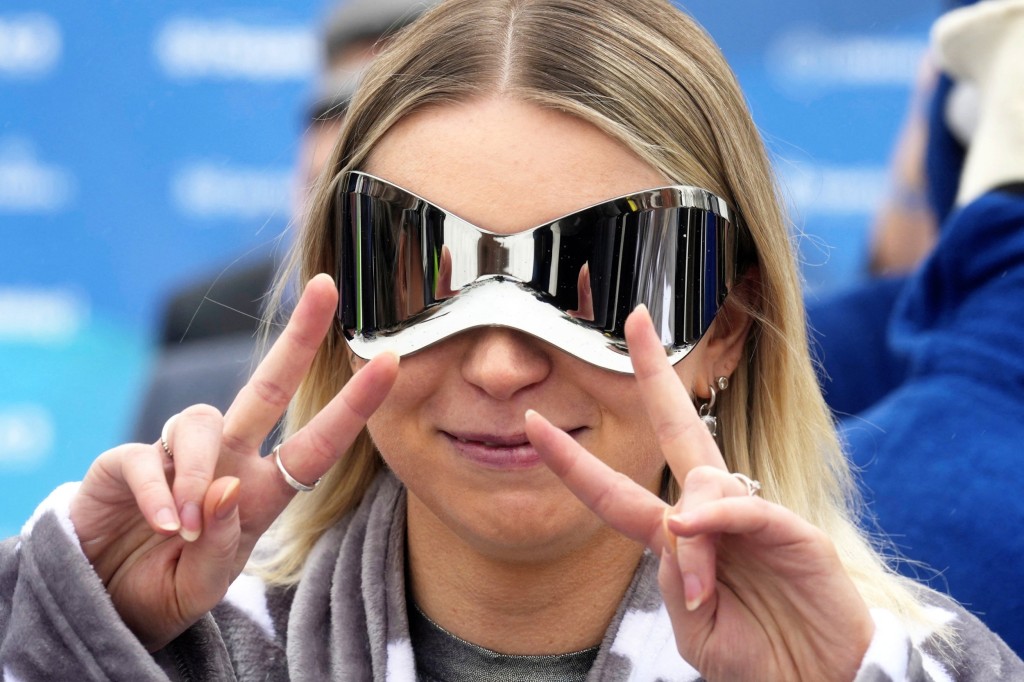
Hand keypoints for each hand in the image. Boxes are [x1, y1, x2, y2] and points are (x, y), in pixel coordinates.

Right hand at [69, 274, 398, 650]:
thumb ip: (222, 542)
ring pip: (202, 420)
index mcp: (261, 493)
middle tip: (327, 288)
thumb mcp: (205, 583)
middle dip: (299, 338)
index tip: (393, 362)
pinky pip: (145, 458)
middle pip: (267, 387)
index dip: (354, 405)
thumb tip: (226, 486)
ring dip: (197, 471)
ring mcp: (175, 457)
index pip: (316, 443)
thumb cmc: (165, 590)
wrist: (103, 609)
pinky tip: (163, 524)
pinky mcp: (124, 463)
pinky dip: (158, 491)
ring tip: (184, 527)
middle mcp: (226, 463)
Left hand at [524, 306, 873, 681]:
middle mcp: (712, 514)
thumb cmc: (753, 656)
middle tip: (636, 319)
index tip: (532, 421)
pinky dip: (717, 520)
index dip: (572, 459)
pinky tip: (700, 530)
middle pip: (677, 428)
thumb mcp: (695, 627)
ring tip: (703, 593)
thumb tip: (675, 525)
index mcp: (678, 537)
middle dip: (655, 373)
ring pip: (703, 485)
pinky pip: (744, 509)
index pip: (615, 489)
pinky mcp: (793, 530)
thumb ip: (673, 577)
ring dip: (691, 537)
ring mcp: (753, 516)